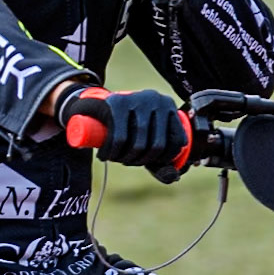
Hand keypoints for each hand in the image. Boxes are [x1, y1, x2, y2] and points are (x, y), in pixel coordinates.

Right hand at [56, 85, 187, 172]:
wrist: (97, 102)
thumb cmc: (127, 122)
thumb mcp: (147, 135)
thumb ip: (162, 158)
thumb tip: (173, 176)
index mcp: (169, 105)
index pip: (176, 141)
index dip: (163, 159)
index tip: (147, 162)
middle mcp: (156, 99)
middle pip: (157, 145)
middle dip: (140, 160)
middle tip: (127, 161)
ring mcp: (137, 99)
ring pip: (138, 143)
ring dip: (125, 159)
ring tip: (116, 158)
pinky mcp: (118, 103)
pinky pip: (119, 138)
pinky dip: (112, 152)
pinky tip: (104, 156)